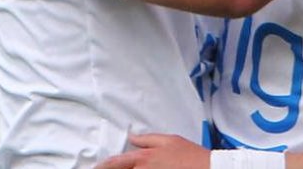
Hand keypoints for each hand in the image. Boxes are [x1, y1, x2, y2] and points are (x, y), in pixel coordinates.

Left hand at [95, 134, 209, 168]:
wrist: (206, 168)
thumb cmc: (189, 155)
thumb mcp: (169, 140)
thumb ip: (147, 139)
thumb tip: (132, 137)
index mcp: (144, 157)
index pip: (116, 163)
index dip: (103, 166)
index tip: (95, 168)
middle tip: (100, 168)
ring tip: (117, 168)